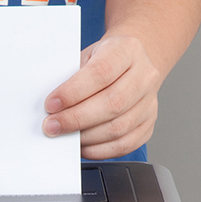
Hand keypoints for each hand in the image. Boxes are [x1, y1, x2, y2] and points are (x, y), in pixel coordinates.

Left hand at [42, 34, 161, 159]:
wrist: (129, 65)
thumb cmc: (103, 62)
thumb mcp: (86, 57)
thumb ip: (71, 78)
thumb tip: (51, 108)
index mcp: (128, 50)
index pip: (101, 73)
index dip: (73, 92)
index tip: (51, 104)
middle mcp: (145, 76)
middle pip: (112, 104)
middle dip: (75, 119)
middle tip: (52, 126)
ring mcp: (149, 102)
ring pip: (118, 128)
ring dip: (85, 137)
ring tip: (64, 136)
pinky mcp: (148, 124)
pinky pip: (124, 145)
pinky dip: (99, 150)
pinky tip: (83, 145)